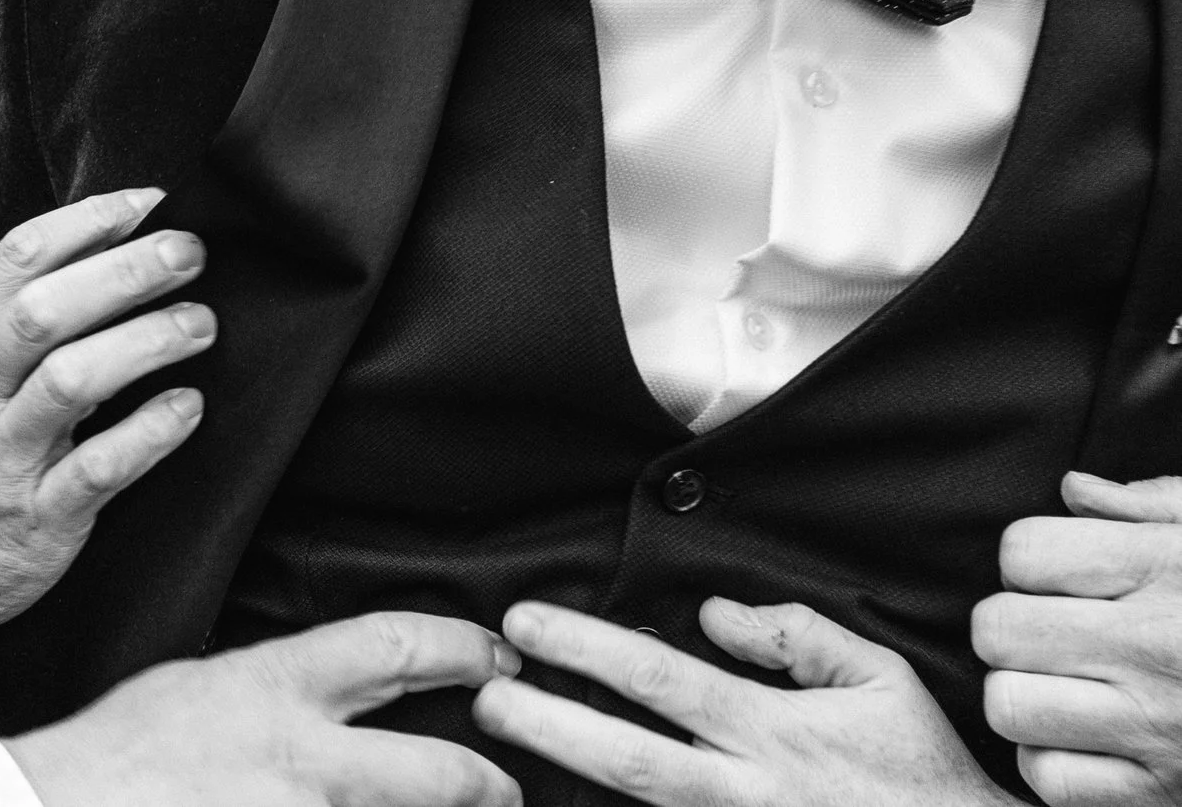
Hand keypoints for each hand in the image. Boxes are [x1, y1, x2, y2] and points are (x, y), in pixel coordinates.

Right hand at [0, 189, 215, 644]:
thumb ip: (5, 317)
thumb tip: (100, 247)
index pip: (15, 258)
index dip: (88, 220)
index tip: (149, 202)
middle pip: (43, 311)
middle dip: (124, 271)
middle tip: (189, 252)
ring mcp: (2, 456)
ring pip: (71, 381)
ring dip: (146, 343)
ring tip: (201, 324)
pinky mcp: (39, 519)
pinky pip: (99, 469)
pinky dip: (150, 433)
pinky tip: (188, 407)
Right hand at [8, 612, 524, 806]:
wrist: (58, 806)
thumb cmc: (119, 751)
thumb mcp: (196, 683)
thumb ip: (271, 684)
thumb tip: (329, 685)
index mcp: (274, 689)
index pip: (394, 646)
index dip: (461, 647)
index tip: (492, 656)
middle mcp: (300, 762)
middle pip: (437, 772)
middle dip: (487, 782)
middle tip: (505, 785)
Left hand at [474, 600, 1015, 805]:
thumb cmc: (921, 768)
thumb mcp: (881, 679)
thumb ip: (795, 638)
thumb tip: (711, 616)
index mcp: (779, 733)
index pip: (664, 680)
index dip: (587, 649)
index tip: (525, 623)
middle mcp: (752, 792)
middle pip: (633, 762)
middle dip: (549, 728)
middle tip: (483, 697)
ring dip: (571, 778)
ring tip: (502, 747)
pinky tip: (561, 800)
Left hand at [977, 472, 1181, 803]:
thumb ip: (1153, 507)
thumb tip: (1073, 492)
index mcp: (1166, 570)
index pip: (1022, 552)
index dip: (1033, 562)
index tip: (1066, 578)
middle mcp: (1157, 645)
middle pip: (998, 629)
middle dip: (1016, 628)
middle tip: (1060, 635)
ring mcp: (1160, 726)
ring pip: (1009, 705)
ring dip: (1027, 698)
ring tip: (1071, 689)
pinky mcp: (1163, 795)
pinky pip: (1049, 777)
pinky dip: (1056, 763)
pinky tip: (1095, 742)